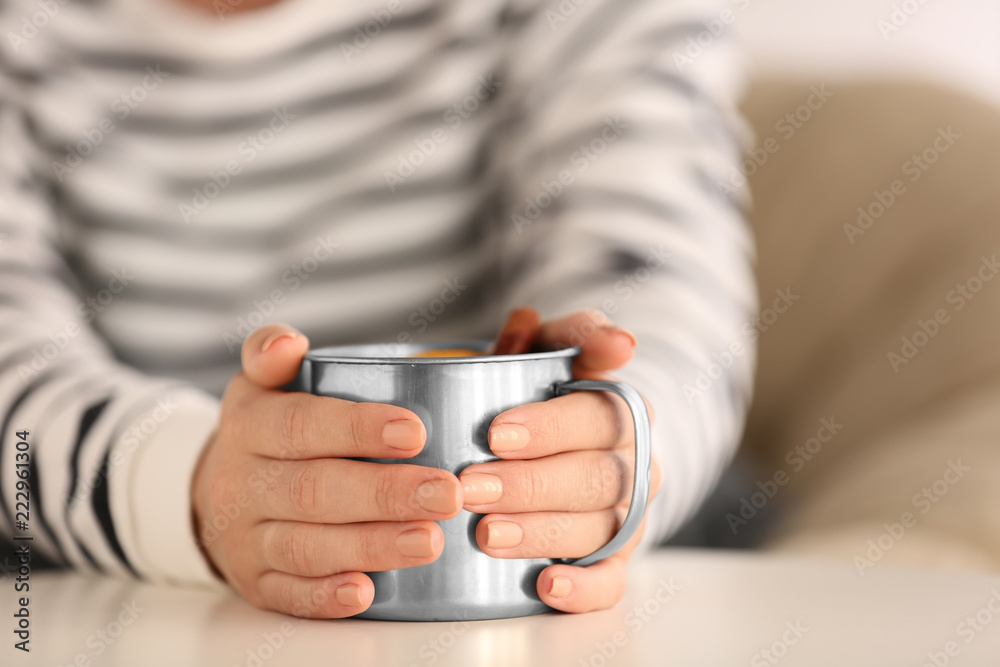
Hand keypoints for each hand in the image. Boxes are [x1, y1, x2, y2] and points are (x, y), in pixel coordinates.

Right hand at [191, 324, 462, 617]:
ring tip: (429, 540)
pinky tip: (368, 592)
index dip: (356, 428)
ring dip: (371, 545)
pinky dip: (326, 597)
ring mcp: (246, 537)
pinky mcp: (257, 582)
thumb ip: (274, 355)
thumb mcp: (263, 384)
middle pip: (313, 490)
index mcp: (249, 424)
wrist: (221, 492)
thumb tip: (287, 342)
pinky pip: (288, 594)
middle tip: (446, 493)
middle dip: (384, 494)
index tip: (416, 432)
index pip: (300, 425)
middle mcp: (241, 482)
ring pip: (306, 546)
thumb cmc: (270, 431)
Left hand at [461, 308, 661, 612]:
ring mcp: (629, 512)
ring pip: (601, 527)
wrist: (555, 448)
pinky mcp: (617, 558)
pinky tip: (545, 586)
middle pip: (598, 475)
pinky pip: (613, 580)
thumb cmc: (537, 401)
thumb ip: (531, 340)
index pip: (598, 411)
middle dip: (531, 484)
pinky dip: (584, 588)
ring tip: (487, 534)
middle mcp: (634, 459)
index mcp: (618, 405)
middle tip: (471, 487)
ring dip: (543, 532)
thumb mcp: (534, 361)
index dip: (550, 425)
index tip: (495, 433)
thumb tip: (525, 320)